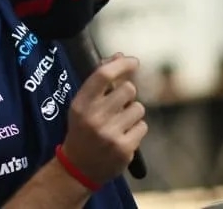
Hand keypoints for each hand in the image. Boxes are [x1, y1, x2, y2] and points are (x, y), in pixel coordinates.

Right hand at [61, 55, 146, 185]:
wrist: (79, 166)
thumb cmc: (82, 129)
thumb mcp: (83, 105)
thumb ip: (100, 81)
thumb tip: (119, 56)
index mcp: (81, 104)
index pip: (103, 76)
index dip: (121, 65)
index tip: (133, 62)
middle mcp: (94, 117)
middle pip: (128, 90)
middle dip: (127, 95)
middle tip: (118, 105)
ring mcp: (110, 133)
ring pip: (138, 108)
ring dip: (132, 114)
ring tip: (119, 123)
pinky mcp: (124, 148)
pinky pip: (143, 127)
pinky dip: (136, 129)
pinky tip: (123, 136)